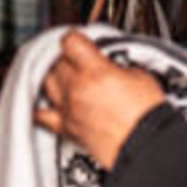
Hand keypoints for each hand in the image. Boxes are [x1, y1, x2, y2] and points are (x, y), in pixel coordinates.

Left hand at [35, 30, 164, 168]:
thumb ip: (119, 66)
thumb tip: (112, 66)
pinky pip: (41, 116)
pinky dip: (39, 107)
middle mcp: (76, 88)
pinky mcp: (67, 128)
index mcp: (95, 71)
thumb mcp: (140, 77)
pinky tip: (39, 103)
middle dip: (66, 58)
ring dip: (53, 76)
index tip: (79, 40)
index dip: (75, 38)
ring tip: (62, 75)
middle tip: (77, 59)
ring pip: (46, 82)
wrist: (146, 148)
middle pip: (56, 61)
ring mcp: (69, 108)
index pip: (70, 42)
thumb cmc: (147, 118)